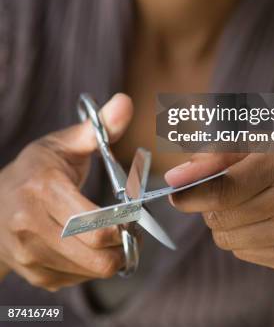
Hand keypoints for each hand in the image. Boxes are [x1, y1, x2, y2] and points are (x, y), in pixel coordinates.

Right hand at [0, 93, 134, 290]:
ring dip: (113, 256)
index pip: (95, 222)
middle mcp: (30, 226)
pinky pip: (78, 280)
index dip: (125, 221)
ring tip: (117, 236)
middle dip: (124, 242)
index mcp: (42, 189)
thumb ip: (99, 127)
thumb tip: (126, 101)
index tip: (135, 211)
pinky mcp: (33, 275)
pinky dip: (93, 266)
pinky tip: (92, 246)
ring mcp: (29, 255)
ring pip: (90, 271)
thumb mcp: (64, 143)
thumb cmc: (36, 169)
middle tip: (133, 228)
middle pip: (96, 254)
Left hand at [165, 152, 273, 273]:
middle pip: (222, 216)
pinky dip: (244, 239)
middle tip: (225, 191)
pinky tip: (267, 221)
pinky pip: (247, 255)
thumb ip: (219, 154)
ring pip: (230, 240)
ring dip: (226, 224)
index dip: (191, 194)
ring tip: (249, 204)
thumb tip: (175, 176)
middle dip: (210, 206)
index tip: (172, 192)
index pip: (225, 187)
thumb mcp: (267, 142)